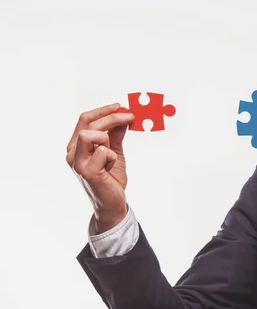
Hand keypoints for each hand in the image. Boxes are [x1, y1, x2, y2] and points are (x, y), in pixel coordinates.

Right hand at [66, 103, 134, 232]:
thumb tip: (123, 116)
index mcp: (76, 145)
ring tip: (113, 153)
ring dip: (108, 138)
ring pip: (90, 134)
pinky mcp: (87, 172)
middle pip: (89, 123)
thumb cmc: (111, 178)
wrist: (113, 203)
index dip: (103, 110)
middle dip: (113, 117)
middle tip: (131, 117)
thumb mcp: (115, 151)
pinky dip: (113, 156)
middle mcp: (72, 153)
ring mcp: (77, 163)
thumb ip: (116, 134)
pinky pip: (103, 152)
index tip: (120, 105)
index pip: (85, 119)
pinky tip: (111, 167)